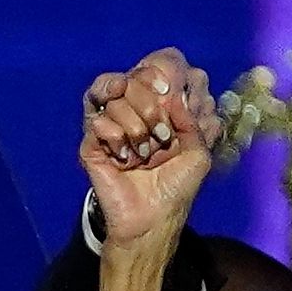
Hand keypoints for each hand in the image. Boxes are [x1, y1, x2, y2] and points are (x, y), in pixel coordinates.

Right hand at [78, 51, 213, 250]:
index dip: (163, 71)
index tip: (171, 91)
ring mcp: (111, 128)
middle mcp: (133, 115)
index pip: (154, 70)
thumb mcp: (199, 152)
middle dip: (151, 106)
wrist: (150, 220)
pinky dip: (116, 139)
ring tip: (144, 154)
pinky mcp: (91, 146)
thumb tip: (173, 95)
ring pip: (113, 97)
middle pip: (133, 78)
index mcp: (159, 112)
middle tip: (162, 136)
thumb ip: (192, 119)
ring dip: (136, 126)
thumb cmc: (176, 188)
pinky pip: (97, 123)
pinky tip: (124, 160)